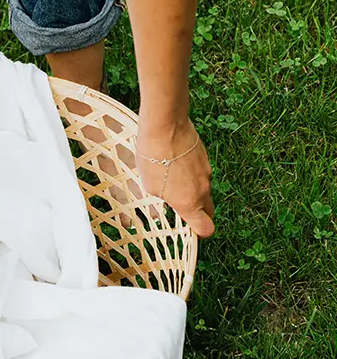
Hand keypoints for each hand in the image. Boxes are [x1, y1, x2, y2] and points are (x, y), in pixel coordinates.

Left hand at [136, 118, 214, 237]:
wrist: (165, 126)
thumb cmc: (152, 157)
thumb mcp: (149, 186)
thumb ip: (164, 199)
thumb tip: (169, 201)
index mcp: (189, 203)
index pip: (206, 229)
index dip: (200, 232)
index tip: (189, 229)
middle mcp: (202, 190)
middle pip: (208, 211)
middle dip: (198, 213)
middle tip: (180, 207)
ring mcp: (206, 173)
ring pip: (203, 189)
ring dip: (192, 190)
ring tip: (171, 178)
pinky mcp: (205, 158)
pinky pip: (201, 173)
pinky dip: (192, 174)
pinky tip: (175, 163)